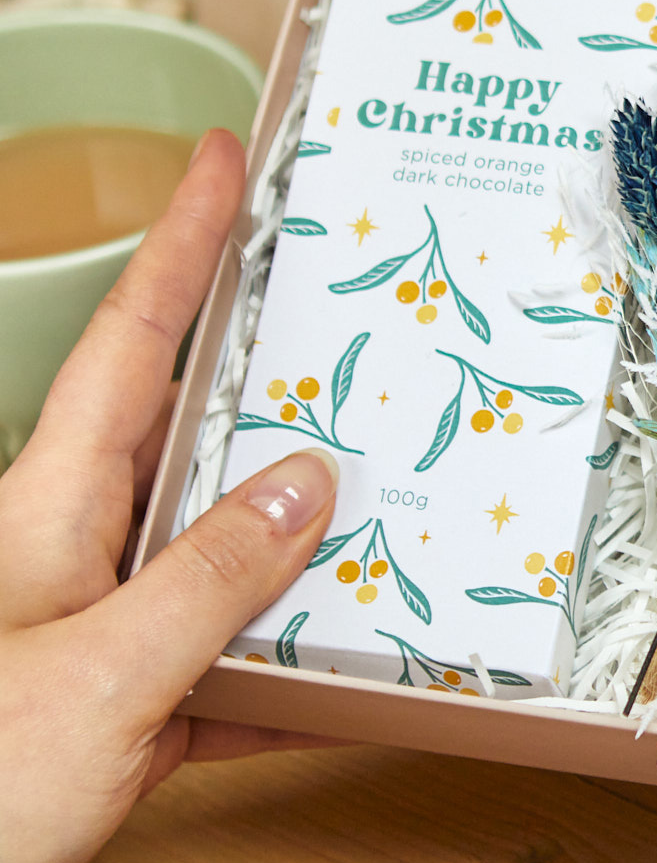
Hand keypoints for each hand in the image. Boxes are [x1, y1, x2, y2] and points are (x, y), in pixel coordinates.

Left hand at [0, 130, 340, 862]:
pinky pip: (228, 662)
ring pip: (224, 548)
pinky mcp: (127, 702)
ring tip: (399, 494)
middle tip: (352, 321)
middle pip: (189, 432)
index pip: (131, 343)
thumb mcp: (109, 670)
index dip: (177, 245)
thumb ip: (212, 577)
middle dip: (269, 376)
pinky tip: (360, 683)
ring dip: (305, 535)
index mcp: (51, 506)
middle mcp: (77, 546)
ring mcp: (105, 623)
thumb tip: (306, 480)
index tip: (222, 161)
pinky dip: (291, 672)